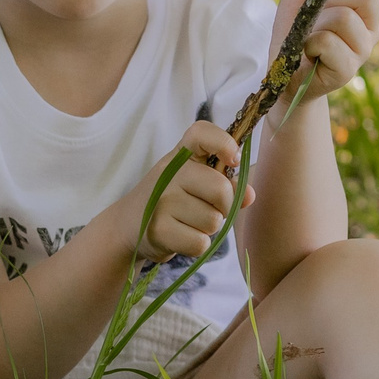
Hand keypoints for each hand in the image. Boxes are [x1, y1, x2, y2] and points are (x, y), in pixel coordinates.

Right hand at [125, 119, 250, 262]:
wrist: (128, 225)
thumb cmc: (170, 200)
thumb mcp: (194, 184)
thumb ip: (224, 184)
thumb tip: (250, 195)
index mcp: (180, 156)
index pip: (201, 133)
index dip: (224, 142)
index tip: (233, 160)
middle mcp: (169, 173)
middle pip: (221, 189)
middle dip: (226, 206)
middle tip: (211, 209)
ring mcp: (162, 201)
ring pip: (213, 221)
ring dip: (209, 228)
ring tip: (190, 223)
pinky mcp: (159, 230)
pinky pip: (200, 242)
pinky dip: (198, 245)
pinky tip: (182, 237)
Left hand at [268, 0, 378, 105]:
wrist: (283, 74)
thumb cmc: (295, 32)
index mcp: (364, 7)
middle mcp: (371, 28)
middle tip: (308, 10)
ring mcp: (363, 50)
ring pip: (343, 17)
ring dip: (315, 23)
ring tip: (308, 36)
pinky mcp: (349, 70)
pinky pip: (328, 41)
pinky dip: (309, 43)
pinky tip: (307, 52)